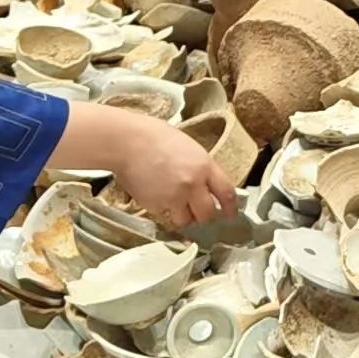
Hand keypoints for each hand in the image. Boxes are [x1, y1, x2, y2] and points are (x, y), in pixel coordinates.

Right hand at [106, 115, 232, 225]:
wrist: (127, 141)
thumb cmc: (154, 137)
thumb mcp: (189, 148)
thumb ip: (201, 168)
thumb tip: (207, 186)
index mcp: (204, 166)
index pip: (227, 193)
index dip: (231, 208)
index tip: (231, 214)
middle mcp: (192, 184)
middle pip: (208, 214)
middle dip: (205, 216)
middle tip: (199, 211)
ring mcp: (173, 197)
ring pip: (186, 220)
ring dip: (183, 216)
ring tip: (175, 203)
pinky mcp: (155, 205)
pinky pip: (165, 216)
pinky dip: (163, 211)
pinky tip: (157, 195)